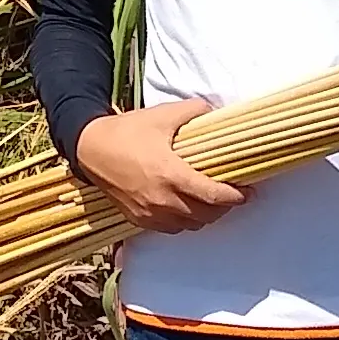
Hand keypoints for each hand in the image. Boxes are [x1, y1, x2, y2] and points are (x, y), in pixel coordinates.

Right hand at [74, 99, 247, 234]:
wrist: (90, 149)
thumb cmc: (127, 131)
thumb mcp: (162, 115)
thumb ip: (193, 111)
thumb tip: (214, 110)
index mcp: (171, 174)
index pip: (213, 196)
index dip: (235, 197)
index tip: (247, 192)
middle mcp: (162, 200)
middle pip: (206, 215)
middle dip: (223, 207)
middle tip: (231, 194)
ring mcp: (149, 213)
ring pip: (190, 226)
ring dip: (205, 216)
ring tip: (210, 202)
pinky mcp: (138, 219)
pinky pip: (170, 229)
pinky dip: (184, 221)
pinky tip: (186, 207)